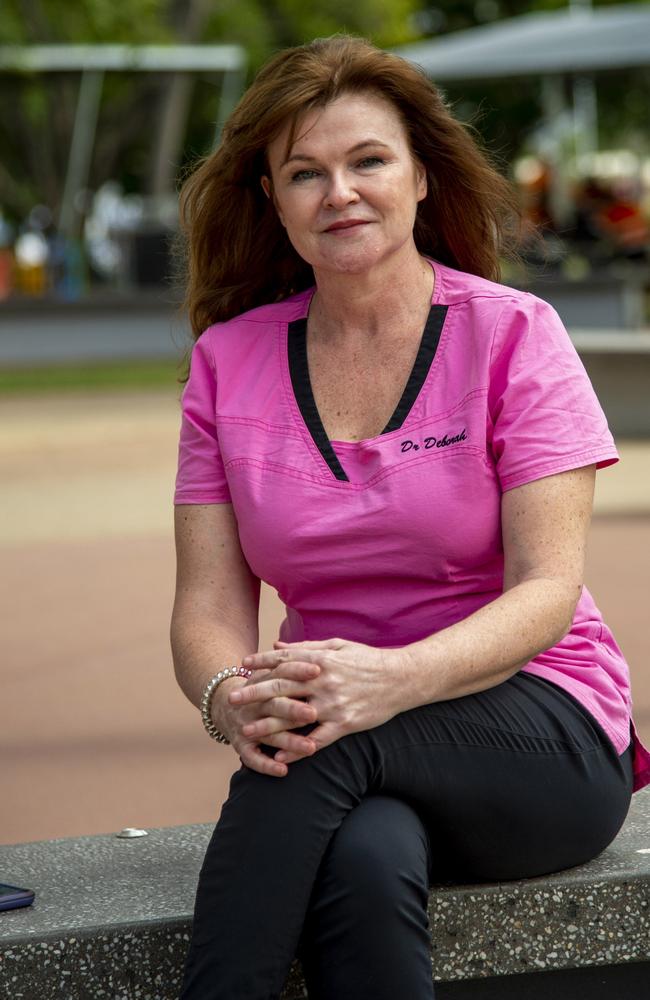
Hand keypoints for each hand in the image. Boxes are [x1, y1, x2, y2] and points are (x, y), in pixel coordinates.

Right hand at [214, 662, 321, 777]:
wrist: (225, 705)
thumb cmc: (262, 688)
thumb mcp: (270, 672)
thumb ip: (291, 663)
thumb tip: (319, 656)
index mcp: (263, 680)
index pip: (281, 671)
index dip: (298, 670)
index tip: (317, 670)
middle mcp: (254, 702)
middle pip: (274, 703)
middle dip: (293, 708)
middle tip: (313, 713)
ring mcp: (246, 724)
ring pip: (268, 733)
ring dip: (288, 741)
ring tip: (310, 748)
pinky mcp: (241, 745)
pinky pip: (253, 757)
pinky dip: (267, 765)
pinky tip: (283, 770)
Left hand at [230, 637, 403, 763]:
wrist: (403, 679)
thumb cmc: (369, 659)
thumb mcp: (337, 646)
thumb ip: (305, 648)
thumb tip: (276, 645)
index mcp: (321, 661)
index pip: (285, 660)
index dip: (262, 662)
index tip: (243, 665)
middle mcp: (324, 682)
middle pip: (282, 689)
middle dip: (255, 694)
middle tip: (233, 700)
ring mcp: (334, 705)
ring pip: (295, 718)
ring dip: (269, 726)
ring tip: (247, 733)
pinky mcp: (346, 724)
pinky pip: (317, 740)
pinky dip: (298, 750)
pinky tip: (280, 758)